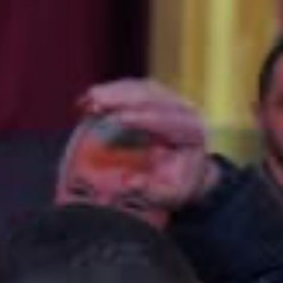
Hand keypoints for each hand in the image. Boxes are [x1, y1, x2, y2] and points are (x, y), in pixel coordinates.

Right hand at [78, 79, 217, 209]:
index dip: (144, 118)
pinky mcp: (156, 95)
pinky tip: (90, 96)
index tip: (118, 119)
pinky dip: (111, 90)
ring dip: (114, 91)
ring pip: (142, 88)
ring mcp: (172, 99)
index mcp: (193, 132)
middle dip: (123, 98)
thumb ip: (153, 191)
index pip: (169, 120)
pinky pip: (133, 87)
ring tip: (89, 98)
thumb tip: (132, 182)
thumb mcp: (169, 195)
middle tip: (96, 102)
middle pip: (154, 97)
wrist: (184, 170)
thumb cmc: (176, 183)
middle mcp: (186, 110)